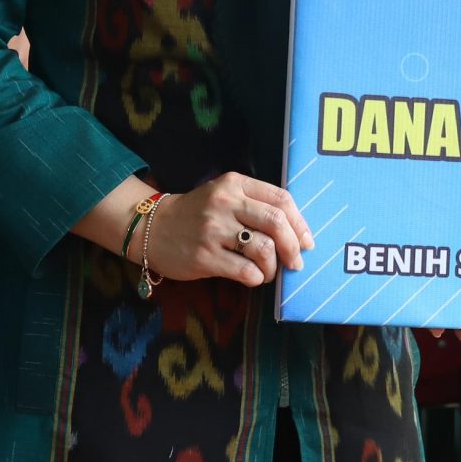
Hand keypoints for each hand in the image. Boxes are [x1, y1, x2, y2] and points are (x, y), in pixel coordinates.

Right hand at [144, 174, 311, 287]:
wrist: (153, 227)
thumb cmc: (196, 214)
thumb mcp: (224, 195)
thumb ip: (255, 204)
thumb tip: (296, 232)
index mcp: (234, 184)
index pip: (281, 199)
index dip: (300, 223)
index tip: (307, 241)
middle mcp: (224, 203)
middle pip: (276, 222)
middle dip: (293, 246)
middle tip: (296, 262)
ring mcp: (213, 230)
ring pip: (264, 249)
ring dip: (273, 266)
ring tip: (267, 272)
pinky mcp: (203, 256)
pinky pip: (245, 270)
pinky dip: (257, 277)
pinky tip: (252, 277)